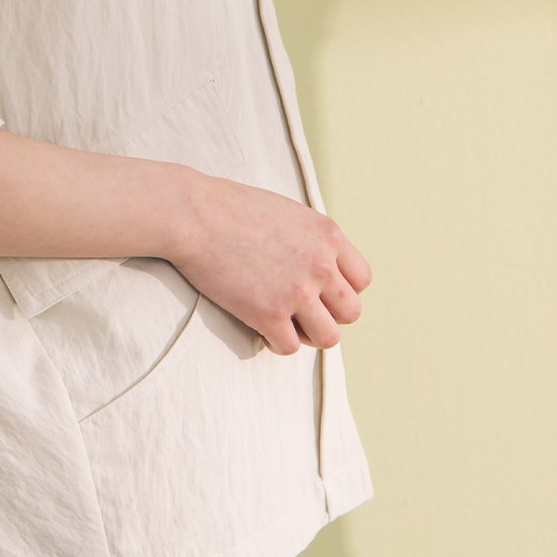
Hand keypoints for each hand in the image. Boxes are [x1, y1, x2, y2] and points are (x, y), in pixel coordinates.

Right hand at [171, 174, 370, 354]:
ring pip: (328, 337)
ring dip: (308, 335)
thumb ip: (310, 240)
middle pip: (351, 312)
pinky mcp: (268, 313)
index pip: (362, 280)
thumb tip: (318, 268)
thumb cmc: (231, 208)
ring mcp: (296, 291)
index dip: (341, 290)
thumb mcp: (287, 212)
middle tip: (301, 310)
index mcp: (328, 235)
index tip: (320, 291)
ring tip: (285, 324)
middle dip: (328, 315)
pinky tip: (261, 328)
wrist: (194, 215)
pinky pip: (289, 348)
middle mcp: (320, 265)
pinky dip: (276, 342)